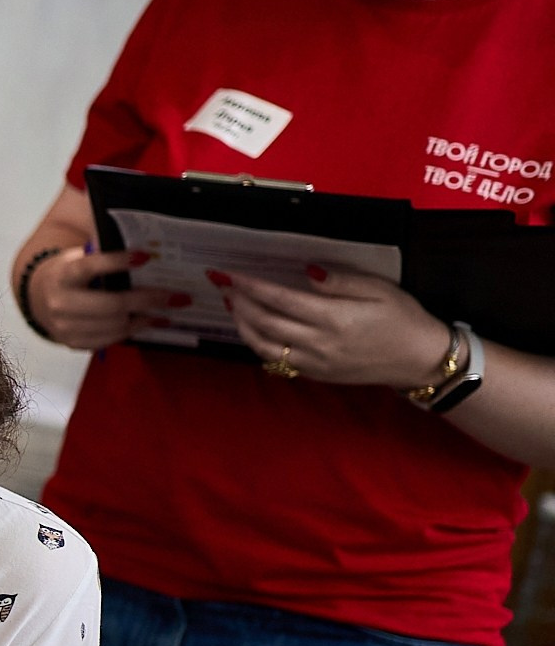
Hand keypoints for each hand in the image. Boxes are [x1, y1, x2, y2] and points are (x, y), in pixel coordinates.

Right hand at [25, 245, 186, 350]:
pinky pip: (110, 339)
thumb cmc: (69, 274)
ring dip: (144, 317)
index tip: (146, 256)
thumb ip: (100, 252)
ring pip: (115, 325)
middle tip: (175, 297)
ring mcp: (64, 326)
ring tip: (166, 311)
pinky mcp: (73, 343)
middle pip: (111, 304)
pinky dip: (132, 330)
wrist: (39, 298)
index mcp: (62, 275)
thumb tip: (140, 250)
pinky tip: (147, 321)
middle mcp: (60, 302)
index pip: (90, 266)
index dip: (117, 261)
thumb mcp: (77, 257)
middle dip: (147, 300)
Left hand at [216, 267, 450, 387]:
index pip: (280, 300)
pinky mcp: (316, 375)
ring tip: (232, 306)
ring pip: (264, 346)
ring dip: (243, 325)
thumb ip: (340, 282)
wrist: (421, 360)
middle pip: (266, 323)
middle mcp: (319, 344)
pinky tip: (253, 330)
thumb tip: (307, 271)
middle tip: (224, 286)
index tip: (230, 275)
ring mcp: (315, 363)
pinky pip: (278, 362)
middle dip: (240, 303)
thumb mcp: (379, 290)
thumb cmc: (404, 319)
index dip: (251, 287)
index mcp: (334, 318)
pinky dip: (259, 345)